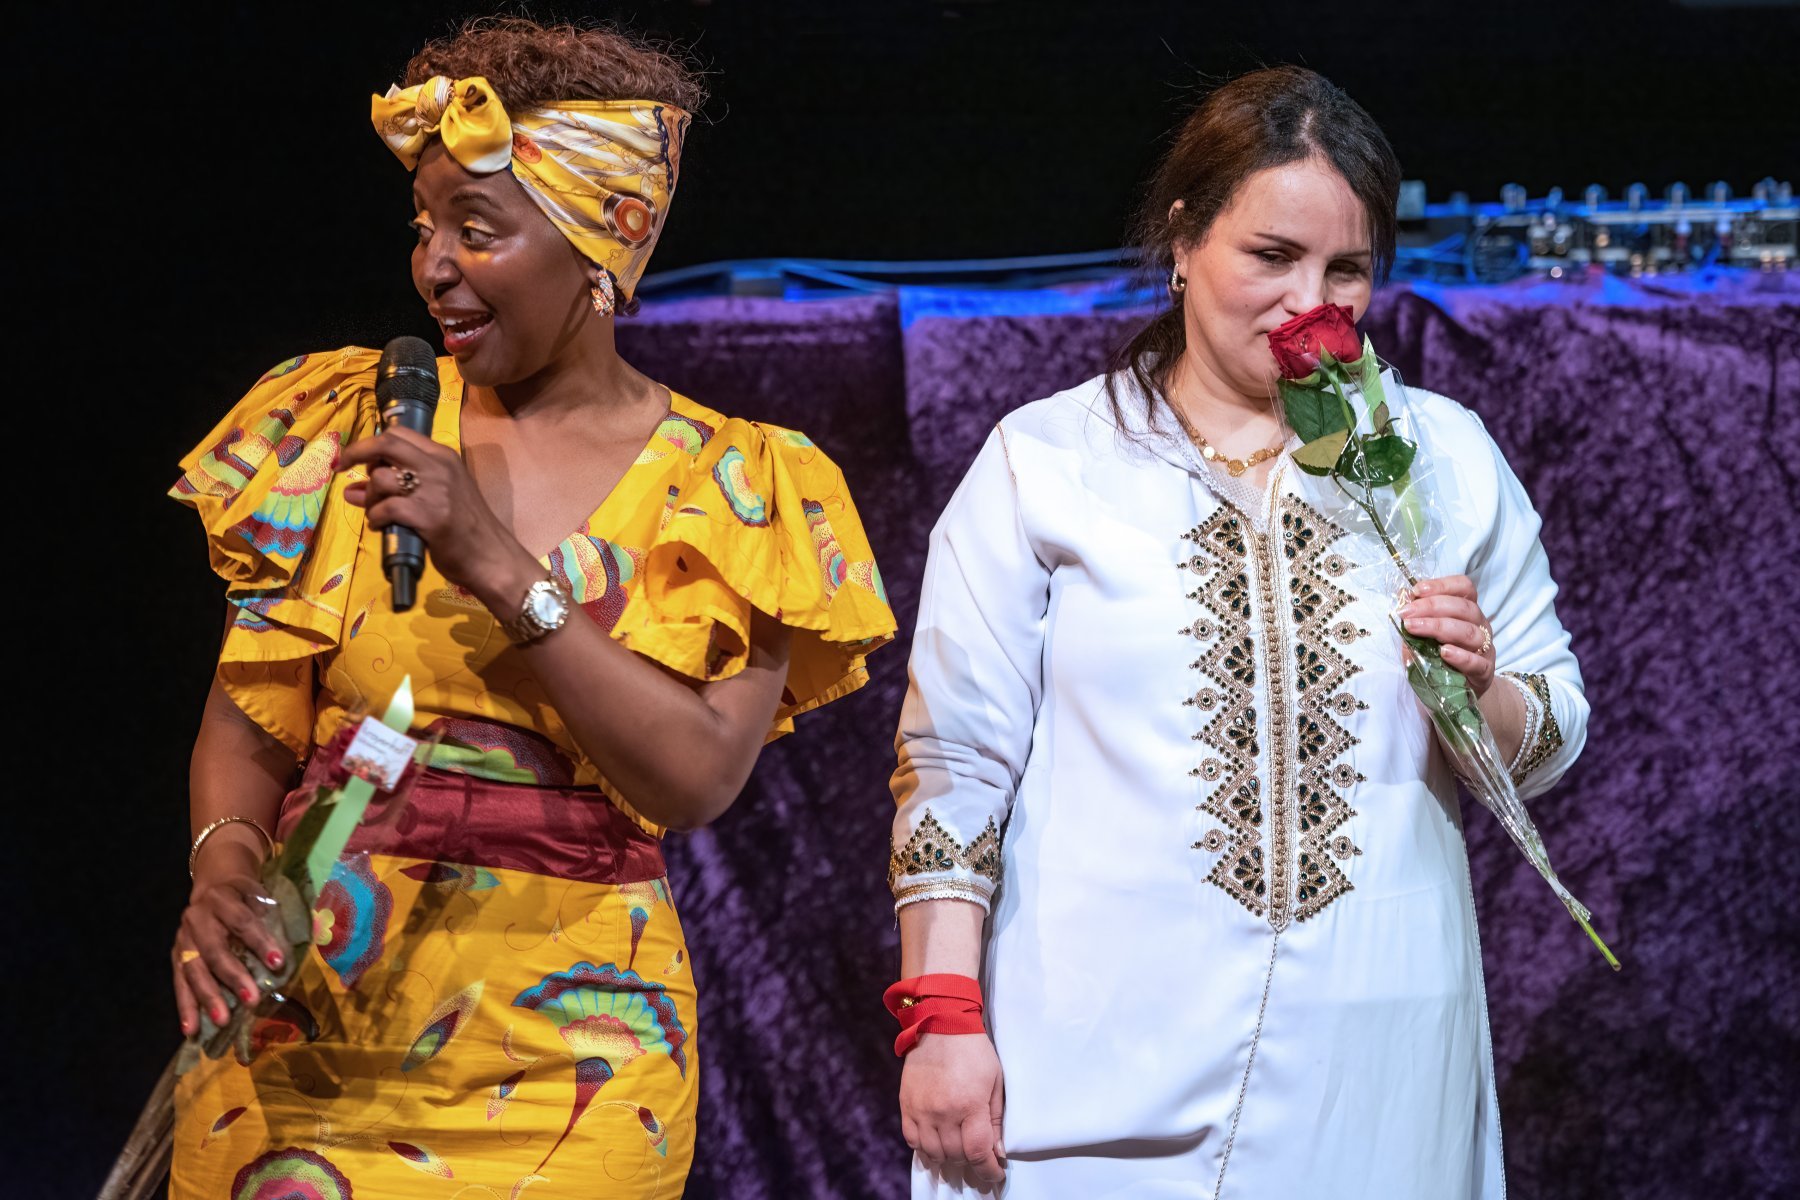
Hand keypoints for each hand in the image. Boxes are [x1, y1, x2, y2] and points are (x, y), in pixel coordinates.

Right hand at [172, 871, 287, 1036]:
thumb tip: (310, 940)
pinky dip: (185, 1006)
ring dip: (208, 998)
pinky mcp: (176, 955)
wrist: (214, 887)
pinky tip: (190, 1028)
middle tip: (252, 1000)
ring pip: (193, 970)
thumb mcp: (261, 896)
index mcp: (222, 898)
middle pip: (214, 950)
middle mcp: (197, 918)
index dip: (260, 942)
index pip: (243, 922)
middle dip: (233, 977)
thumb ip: (275, 918)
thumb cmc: (246, 897)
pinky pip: (179, 982)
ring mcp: (183, 939)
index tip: (278, 963)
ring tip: (222, 1021)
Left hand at [338, 426, 529, 598]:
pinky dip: (376, 517)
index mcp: (443, 457)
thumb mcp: (438, 498)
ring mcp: (434, 491)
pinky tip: (382, 526)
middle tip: (342, 468)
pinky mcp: (428, 516)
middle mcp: (438, 467)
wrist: (491, 557)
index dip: (370, 442)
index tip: (354, 457)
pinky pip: (387, 508)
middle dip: (357, 452)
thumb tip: (351, 490)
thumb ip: (398, 489)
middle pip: (386, 444)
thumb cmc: (466, 527)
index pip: (400, 434)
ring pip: (381, 478)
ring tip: (376, 512)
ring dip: (369, 496)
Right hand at [901, 1032, 1005, 1189]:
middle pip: (956, 1156)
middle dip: (972, 1161)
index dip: (989, 1169)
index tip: (995, 1173)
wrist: (940, 1023)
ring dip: (949, 1157)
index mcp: (970, 1104)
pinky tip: (936, 1144)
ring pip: (934, 1153)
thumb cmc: (973, 1050)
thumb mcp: (995, 1080)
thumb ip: (996, 1118)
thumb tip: (997, 1150)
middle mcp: (943, 1112)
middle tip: (979, 1157)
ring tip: (959, 1150)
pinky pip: (912, 1140)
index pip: (978, 1153)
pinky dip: (925, 1148)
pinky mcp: (906, 1105)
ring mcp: (922, 1110)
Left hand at [1401, 574, 1495, 695]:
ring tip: (1415, 629)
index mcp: (1466, 612)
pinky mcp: (1484, 673)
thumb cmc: (1436, 661)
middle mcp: (1480, 626)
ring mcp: (1485, 650)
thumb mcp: (1421, 637)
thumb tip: (1400, 597)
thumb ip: (1415, 618)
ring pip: (1470, 632)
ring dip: (1439, 627)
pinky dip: (1461, 656)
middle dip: (1432, 606)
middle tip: (1406, 614)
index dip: (1442, 585)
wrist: (1454, 696)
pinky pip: (1477, 662)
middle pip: (1464, 608)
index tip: (1417, 590)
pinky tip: (1444, 652)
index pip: (1464, 588)